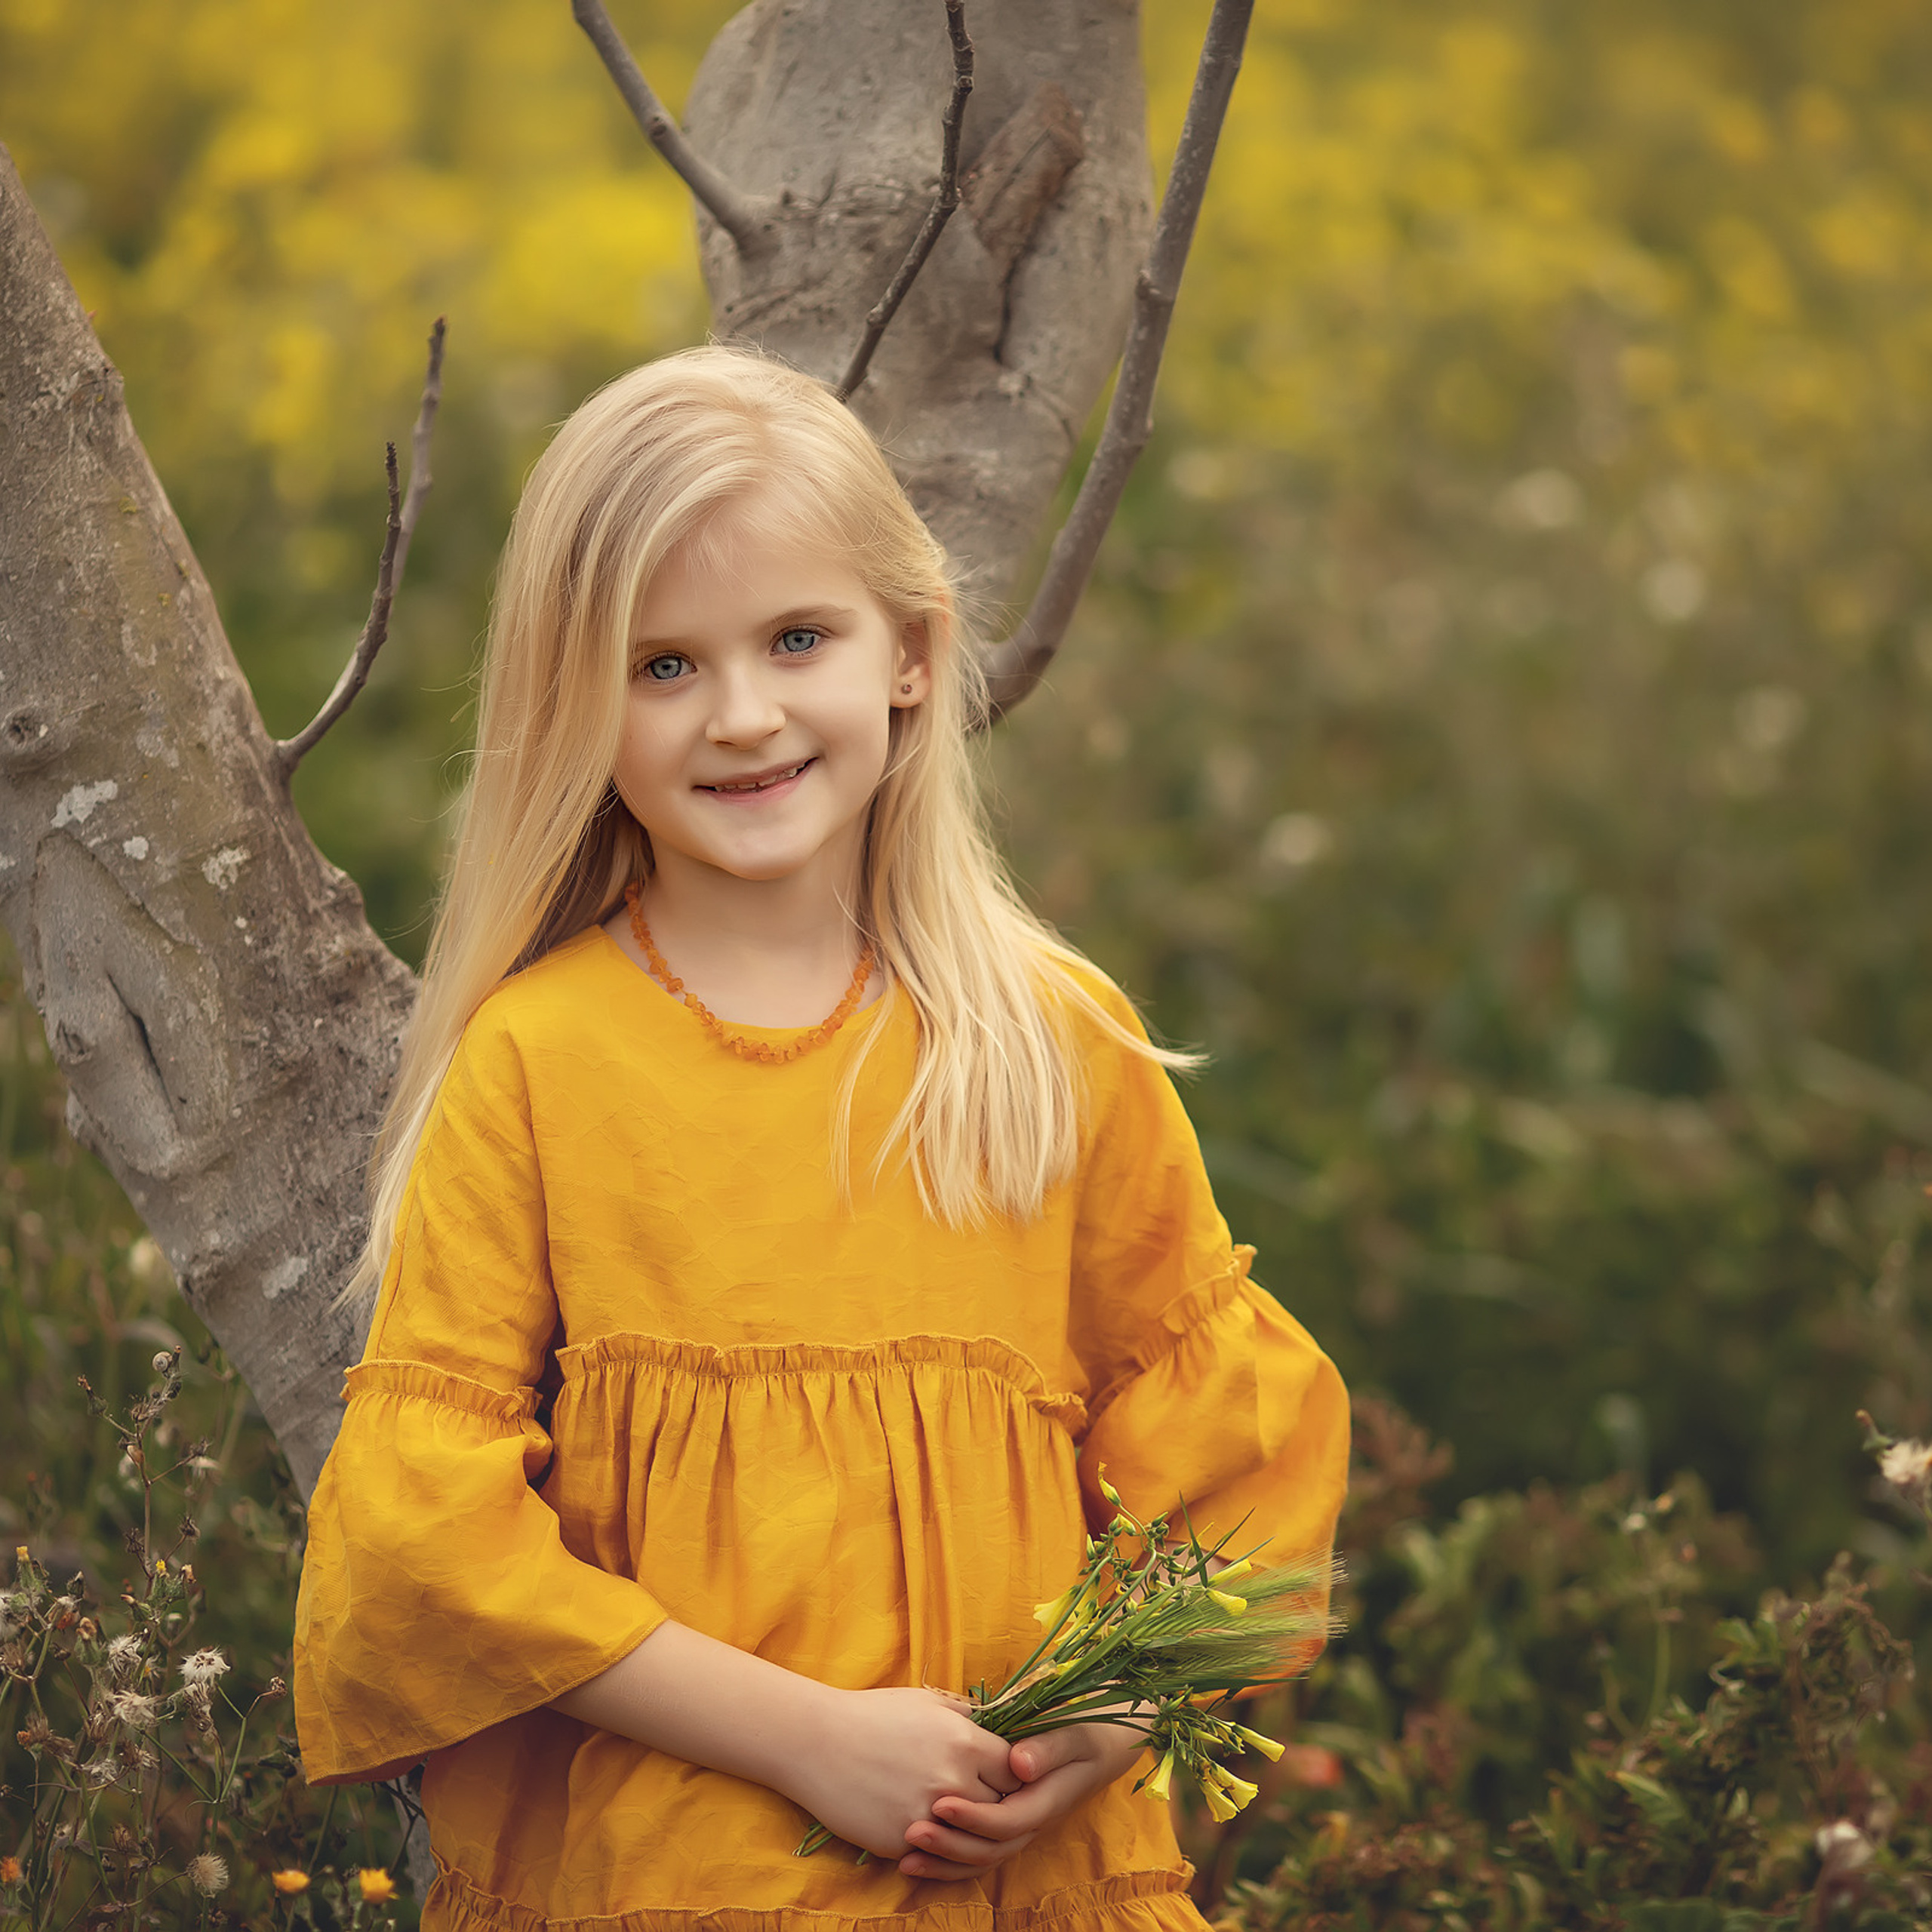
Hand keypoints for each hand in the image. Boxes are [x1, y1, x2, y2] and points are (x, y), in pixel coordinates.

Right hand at [781, 1686, 1021, 1862]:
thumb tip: (995, 1725)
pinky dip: (936, 1845)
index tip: (999, 1774)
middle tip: (983, 1801)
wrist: (816, 1742)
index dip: (1010, 1773)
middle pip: (1000, 1808)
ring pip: (971, 1837)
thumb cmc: (873, 1715)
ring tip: (960, 1821)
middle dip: (993, 1804)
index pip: (1015, 1771)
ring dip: (968, 1831)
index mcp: (964, 1741)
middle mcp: (953, 1780)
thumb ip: (966, 1715)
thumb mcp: (926, 1702)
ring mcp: (928, 1816)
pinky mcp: (903, 1841)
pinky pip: (936, 1852)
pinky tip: (929, 1832)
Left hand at [897, 1715, 1149, 1881]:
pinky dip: (950, 1856)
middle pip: (990, 1849)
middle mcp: (1033, 1819)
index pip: (1007, 1821)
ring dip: (945, 1859)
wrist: (1108, 1739)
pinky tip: (919, 1855)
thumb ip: (1050, 1746)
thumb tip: (1020, 1764)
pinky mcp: (1008, 1817)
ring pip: (982, 1856)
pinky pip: (980, 1848)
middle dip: (950, 1845)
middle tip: (911, 1834)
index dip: (974, 1818)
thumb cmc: (1091, 1726)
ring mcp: (1021, 1822)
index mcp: (1047, 1798)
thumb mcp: (1077, 1730)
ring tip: (905, 1854)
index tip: (940, 1804)